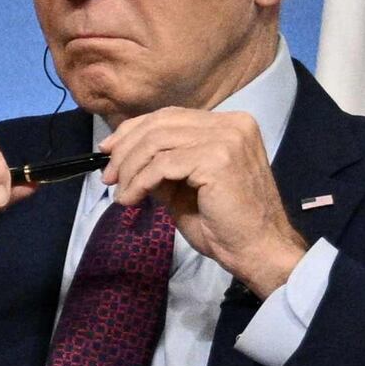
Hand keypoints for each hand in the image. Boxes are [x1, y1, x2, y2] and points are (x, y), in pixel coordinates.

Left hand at [105, 104, 306, 294]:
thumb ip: (161, 166)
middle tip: (107, 176)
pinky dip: (139, 182)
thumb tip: (122, 157)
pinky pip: (162, 165)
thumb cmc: (224, 223)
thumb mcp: (184, 186)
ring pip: (156, 142)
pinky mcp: (217, 159)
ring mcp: (227, 138)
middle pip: (160, 124)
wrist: (256, 249)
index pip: (170, 116)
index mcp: (229, 124)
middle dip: (125, 149)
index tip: (108, 150)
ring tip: (120, 192)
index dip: (133, 130)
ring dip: (130, 168)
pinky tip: (132, 199)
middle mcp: (232, 124)